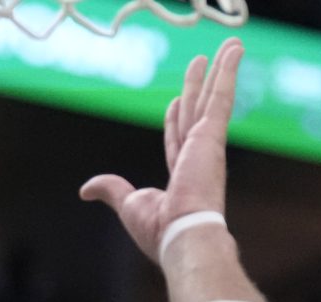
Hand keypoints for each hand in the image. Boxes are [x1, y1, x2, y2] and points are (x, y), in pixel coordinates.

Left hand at [79, 38, 242, 263]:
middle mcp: (198, 159)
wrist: (182, 236)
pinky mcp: (213, 136)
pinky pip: (222, 97)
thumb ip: (110, 190)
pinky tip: (235, 52)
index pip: (177, 138)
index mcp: (182, 176)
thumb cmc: (159, 230)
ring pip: (214, 99)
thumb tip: (86, 189)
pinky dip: (229, 72)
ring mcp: (208, 146)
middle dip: (200, 87)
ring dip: (222, 71)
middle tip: (204, 62)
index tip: (174, 100)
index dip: (175, 118)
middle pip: (197, 112)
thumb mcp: (127, 204)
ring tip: (231, 46)